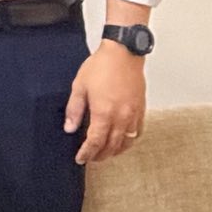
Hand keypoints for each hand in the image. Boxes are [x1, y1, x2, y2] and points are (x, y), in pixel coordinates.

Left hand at [66, 43, 145, 163]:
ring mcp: (134, 115)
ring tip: (105, 153)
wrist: (124, 53)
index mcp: (104, 113)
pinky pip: (137, 132)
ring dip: (115, 151)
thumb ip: (74, 110)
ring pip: (126, 142)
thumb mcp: (80, 86)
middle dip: (100, 155)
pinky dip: (129, 141)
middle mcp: (121, 117)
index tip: (80, 158)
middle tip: (91, 158)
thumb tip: (69, 128)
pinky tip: (122, 141)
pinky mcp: (141, 110)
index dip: (87, 153)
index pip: (95, 142)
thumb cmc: (101, 66)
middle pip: (112, 146)